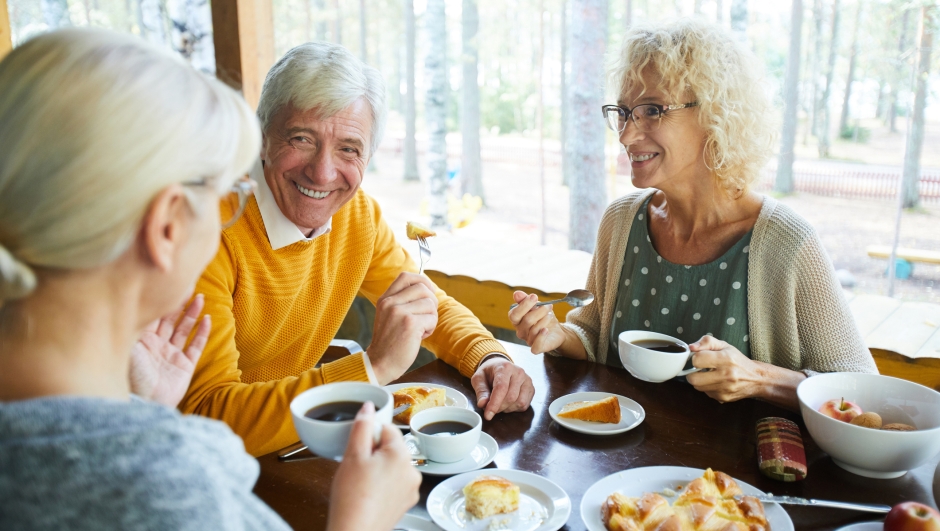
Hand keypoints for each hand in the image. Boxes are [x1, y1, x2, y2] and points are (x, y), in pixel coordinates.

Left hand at [129, 294, 209, 407]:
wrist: (144, 404)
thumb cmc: (131, 376)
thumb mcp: (129, 346)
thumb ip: (134, 323)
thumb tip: (134, 298)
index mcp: (141, 340)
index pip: (153, 315)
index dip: (162, 300)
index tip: (169, 284)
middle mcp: (156, 346)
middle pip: (169, 320)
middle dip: (178, 303)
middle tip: (188, 286)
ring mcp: (171, 356)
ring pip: (183, 330)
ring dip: (191, 314)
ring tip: (200, 298)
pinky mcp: (184, 366)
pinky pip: (195, 346)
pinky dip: (202, 333)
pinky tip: (207, 320)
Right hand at [326, 402, 420, 530]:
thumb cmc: (353, 499)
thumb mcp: (353, 455)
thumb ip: (362, 426)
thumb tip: (369, 407)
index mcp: (401, 454)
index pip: (388, 428)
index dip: (369, 435)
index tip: (359, 447)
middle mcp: (412, 470)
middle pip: (392, 447)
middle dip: (374, 452)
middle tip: (357, 466)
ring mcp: (411, 488)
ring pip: (393, 465)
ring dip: (379, 468)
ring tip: (362, 482)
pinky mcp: (406, 502)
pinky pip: (395, 483)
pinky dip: (383, 484)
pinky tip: (369, 493)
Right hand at [368, 272, 438, 383]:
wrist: (380, 364)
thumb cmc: (389, 342)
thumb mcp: (388, 316)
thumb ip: (402, 302)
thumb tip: (427, 289)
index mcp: (385, 299)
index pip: (406, 277)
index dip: (422, 281)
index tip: (428, 293)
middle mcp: (391, 302)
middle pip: (423, 288)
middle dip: (431, 302)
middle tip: (426, 317)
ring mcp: (399, 312)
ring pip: (430, 303)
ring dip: (431, 318)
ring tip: (420, 329)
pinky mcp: (410, 323)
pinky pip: (432, 317)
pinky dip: (431, 328)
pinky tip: (420, 336)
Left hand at [470, 357, 534, 420]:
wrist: (500, 366)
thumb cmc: (488, 373)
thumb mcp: (478, 379)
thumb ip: (481, 391)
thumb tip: (482, 404)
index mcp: (505, 367)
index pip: (501, 388)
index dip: (494, 404)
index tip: (487, 415)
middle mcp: (519, 373)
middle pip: (511, 397)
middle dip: (499, 407)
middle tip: (490, 408)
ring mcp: (527, 381)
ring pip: (520, 402)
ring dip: (507, 409)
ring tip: (500, 403)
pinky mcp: (531, 388)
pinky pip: (525, 405)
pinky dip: (515, 408)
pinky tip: (508, 403)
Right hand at [508, 291, 565, 353]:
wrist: (555, 331)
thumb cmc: (542, 317)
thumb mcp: (535, 306)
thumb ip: (525, 300)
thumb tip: (517, 294)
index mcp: (516, 320)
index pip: (513, 315)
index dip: (524, 305)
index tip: (534, 297)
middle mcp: (520, 331)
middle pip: (527, 320)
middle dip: (539, 311)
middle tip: (548, 306)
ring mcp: (528, 340)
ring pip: (534, 330)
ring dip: (545, 319)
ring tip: (550, 315)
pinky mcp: (536, 348)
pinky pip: (536, 345)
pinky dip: (542, 336)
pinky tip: (546, 330)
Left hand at [685, 335, 765, 403]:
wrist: (757, 378)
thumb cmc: (738, 360)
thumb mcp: (724, 346)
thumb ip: (706, 342)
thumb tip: (691, 347)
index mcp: (725, 359)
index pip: (697, 360)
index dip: (695, 358)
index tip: (700, 358)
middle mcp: (726, 375)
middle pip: (693, 379)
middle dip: (693, 373)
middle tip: (699, 369)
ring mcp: (725, 388)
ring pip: (698, 387)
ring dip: (700, 381)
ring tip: (709, 375)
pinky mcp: (724, 398)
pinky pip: (706, 393)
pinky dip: (707, 388)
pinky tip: (716, 382)